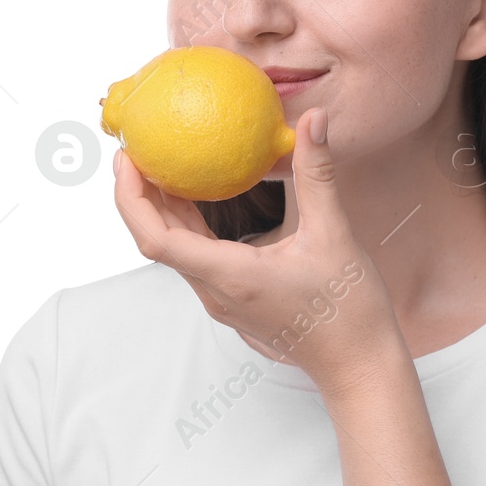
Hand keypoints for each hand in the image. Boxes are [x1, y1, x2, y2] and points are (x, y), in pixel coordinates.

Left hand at [111, 106, 400, 394]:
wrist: (358, 365)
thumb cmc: (348, 310)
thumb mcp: (335, 235)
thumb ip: (318, 174)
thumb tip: (313, 120)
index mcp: (229, 277)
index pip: (156, 239)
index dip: (131, 198)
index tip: (127, 159)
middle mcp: (215, 292)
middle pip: (156, 241)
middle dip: (138, 195)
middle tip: (137, 148)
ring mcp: (222, 299)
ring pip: (176, 250)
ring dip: (161, 209)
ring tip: (160, 163)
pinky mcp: (233, 299)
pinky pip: (196, 257)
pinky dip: (187, 224)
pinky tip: (199, 194)